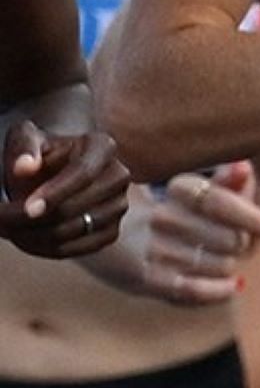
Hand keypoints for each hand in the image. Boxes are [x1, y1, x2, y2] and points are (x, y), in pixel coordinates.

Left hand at [0, 119, 129, 258]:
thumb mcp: (26, 139)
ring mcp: (119, 205)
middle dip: (30, 220)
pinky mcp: (111, 231)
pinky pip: (77, 249)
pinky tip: (24, 239)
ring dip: (33, 236)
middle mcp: (119, 176)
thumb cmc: (39, 151)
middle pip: (74, 208)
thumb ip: (23, 149)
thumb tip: (24, 168)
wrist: (57, 169)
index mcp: (102, 147)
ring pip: (72, 231)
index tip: (27, 210)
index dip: (55, 193)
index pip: (83, 173)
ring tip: (6, 228)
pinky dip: (46, 249)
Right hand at [80, 162, 259, 305]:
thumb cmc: (159, 208)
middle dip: (244, 243)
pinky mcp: (143, 279)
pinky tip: (234, 285)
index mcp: (175, 191)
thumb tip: (246, 167)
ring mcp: (152, 250)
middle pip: (230, 240)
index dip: (253, 217)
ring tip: (223, 258)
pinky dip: (218, 290)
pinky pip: (192, 291)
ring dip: (230, 265)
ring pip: (219, 265)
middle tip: (242, 242)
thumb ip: (221, 183)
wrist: (92, 231)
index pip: (220, 203)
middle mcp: (162, 218)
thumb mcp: (187, 191)